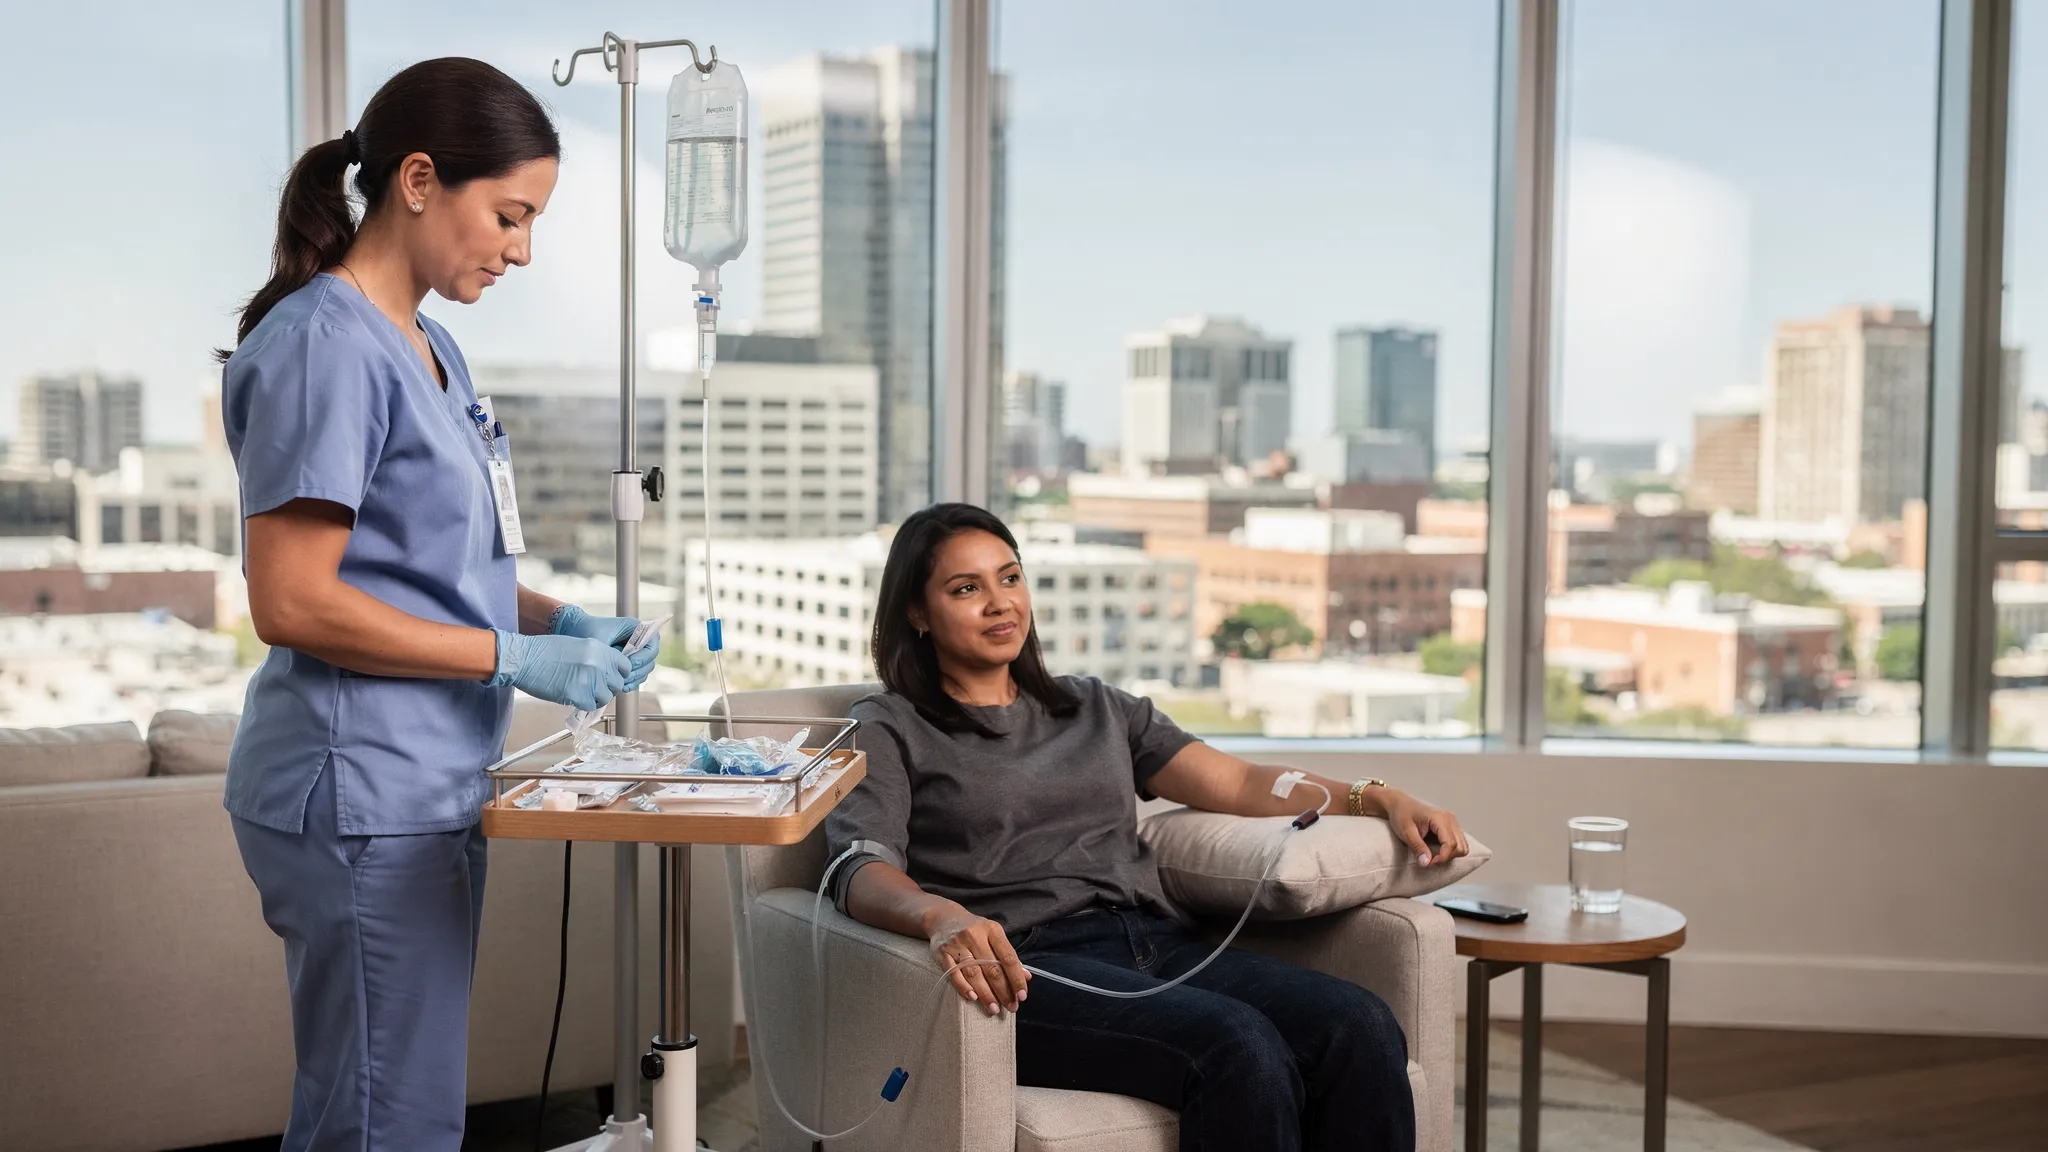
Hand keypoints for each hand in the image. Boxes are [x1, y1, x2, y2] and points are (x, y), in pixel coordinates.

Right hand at [492, 631, 630, 710]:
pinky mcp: (577, 695)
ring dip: (596, 697)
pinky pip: (590, 705)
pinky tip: (573, 696)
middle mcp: (598, 663)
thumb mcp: (577, 645)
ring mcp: (589, 680)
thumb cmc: (544, 651)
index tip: (610, 677)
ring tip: (582, 691)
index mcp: (599, 648)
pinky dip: (583, 704)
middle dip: (607, 687)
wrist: (524, 659)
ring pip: (606, 697)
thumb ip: (596, 657)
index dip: (618, 674)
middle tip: (594, 687)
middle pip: (617, 683)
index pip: (625, 666)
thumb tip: (608, 673)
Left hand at [553, 605, 658, 691]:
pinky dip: (631, 682)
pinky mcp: (628, 661)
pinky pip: (637, 674)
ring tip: (621, 685)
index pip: (652, 645)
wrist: (573, 632)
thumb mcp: (599, 641)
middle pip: (650, 660)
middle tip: (624, 680)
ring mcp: (635, 651)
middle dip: (638, 671)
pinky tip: (621, 687)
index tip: (628, 664)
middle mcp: (638, 639)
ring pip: (645, 669)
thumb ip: (614, 653)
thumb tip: (627, 667)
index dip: (643, 657)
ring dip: (635, 679)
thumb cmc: (585, 632)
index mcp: (635, 628)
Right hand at [923, 904, 1028, 1016]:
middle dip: (1003, 991)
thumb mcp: (994, 935)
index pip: (1008, 957)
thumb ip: (1008, 955)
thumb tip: (1026, 977)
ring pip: (974, 973)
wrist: (944, 917)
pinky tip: (973, 998)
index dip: (1016, 978)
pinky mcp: (943, 952)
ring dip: (985, 994)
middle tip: (1011, 1007)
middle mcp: (975, 935)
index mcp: (992, 930)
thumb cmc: (974, 929)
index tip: (1022, 995)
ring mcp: (957, 944)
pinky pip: (954, 973)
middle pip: (992, 968)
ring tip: (994, 1008)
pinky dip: (963, 987)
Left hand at [1380, 790, 1469, 866]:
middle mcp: (1450, 819)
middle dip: (1446, 858)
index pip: (1450, 844)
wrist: (1400, 804)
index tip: (1428, 863)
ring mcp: (1452, 822)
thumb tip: (1426, 863)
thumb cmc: (1402, 814)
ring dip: (1450, 855)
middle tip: (1429, 860)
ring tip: (1433, 856)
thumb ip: (1418, 847)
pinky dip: (1450, 851)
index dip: (1442, 858)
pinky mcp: (1451, 827)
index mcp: (1440, 818)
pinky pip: (1459, 843)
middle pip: (1460, 847)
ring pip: (1463, 846)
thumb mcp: (1406, 832)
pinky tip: (1436, 851)